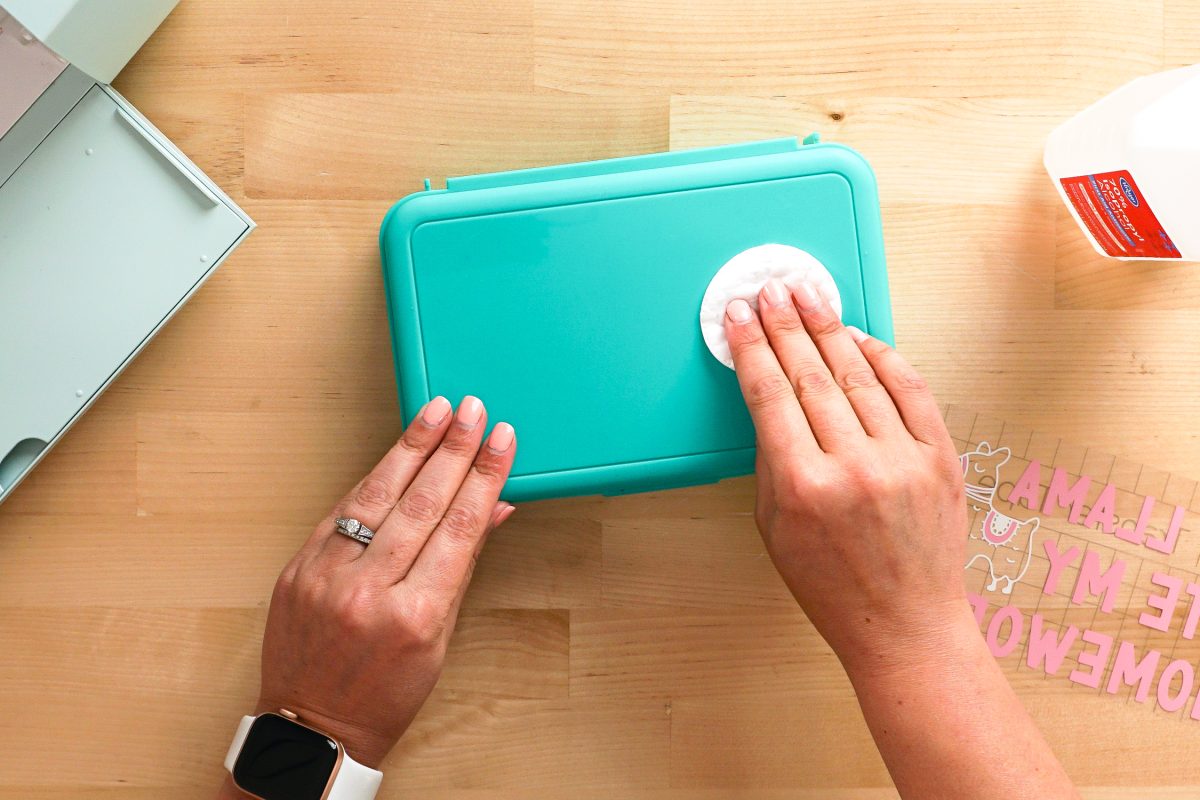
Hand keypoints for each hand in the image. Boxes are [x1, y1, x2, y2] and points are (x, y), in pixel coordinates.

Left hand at [253, 396, 515, 767]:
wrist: (314, 726)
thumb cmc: (385, 693)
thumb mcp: (440, 637)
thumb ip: (463, 565)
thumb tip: (493, 509)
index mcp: (414, 616)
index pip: (460, 527)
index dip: (484, 477)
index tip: (501, 442)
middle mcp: (368, 591)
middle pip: (421, 502)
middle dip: (453, 450)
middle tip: (474, 412)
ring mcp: (327, 576)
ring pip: (377, 495)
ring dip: (412, 447)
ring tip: (437, 412)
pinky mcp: (298, 566)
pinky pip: (341, 509)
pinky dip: (373, 477)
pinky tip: (396, 451)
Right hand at [724, 279, 968, 673]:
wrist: (906, 626)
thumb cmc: (834, 587)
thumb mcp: (774, 530)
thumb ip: (771, 462)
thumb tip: (770, 399)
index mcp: (803, 488)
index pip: (769, 394)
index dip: (752, 347)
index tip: (740, 317)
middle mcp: (855, 467)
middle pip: (811, 374)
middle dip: (785, 325)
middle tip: (772, 291)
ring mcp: (903, 460)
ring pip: (860, 374)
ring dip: (829, 329)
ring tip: (810, 296)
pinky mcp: (940, 460)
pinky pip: (911, 391)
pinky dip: (884, 358)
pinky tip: (861, 337)